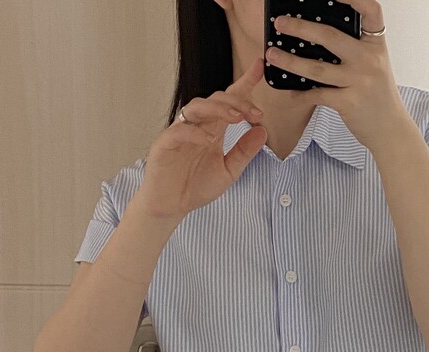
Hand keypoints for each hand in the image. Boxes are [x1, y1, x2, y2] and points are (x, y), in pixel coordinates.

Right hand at [137, 57, 268, 221]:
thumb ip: (244, 152)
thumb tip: (263, 131)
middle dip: (238, 101)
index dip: (244, 83)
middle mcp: (196, 125)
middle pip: (216, 99)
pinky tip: (210, 139)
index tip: (259, 68)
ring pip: (197, 107)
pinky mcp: (165, 144)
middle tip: (256, 113)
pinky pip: (180, 131)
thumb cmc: (196, 187)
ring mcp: (180, 132)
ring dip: (218, 109)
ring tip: (237, 118)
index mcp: (212, 128)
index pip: (229, 100)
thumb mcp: (229, 171)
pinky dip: (196, 133)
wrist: (171, 207)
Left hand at [265, 0, 409, 150]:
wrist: (390, 130)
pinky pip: (317, 95)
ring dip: (290, 61)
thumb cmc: (379, 98)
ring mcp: (359, 81)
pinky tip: (290, 92)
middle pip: (330, 36)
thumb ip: (357, 50)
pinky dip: (301, 94)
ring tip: (272, 55)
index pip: (370, 10)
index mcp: (376, 45)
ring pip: (317, 68)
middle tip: (280, 23)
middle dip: (300, 28)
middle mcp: (369, 59)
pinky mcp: (348, 102)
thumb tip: (322, 37)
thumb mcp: (375, 66)